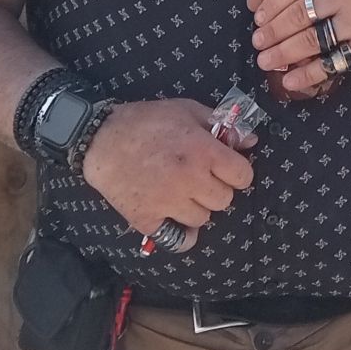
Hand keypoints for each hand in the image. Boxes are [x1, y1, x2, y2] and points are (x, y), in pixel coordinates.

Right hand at [82, 99, 255, 249]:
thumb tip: (250, 141)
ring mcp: (168, 202)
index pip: (243, 177)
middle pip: (224, 200)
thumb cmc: (146, 120)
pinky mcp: (147, 219)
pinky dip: (177, 232)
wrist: (100, 138)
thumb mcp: (187, 110)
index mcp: (204, 152)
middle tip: (201, 178)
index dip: (238, 172)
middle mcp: (190, 180)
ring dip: (196, 207)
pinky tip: (172, 217)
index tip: (227, 169)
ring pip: (202, 218)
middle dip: (216, 188)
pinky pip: (177, 239)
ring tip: (182, 192)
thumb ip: (222, 124)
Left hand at [248, 0, 350, 93]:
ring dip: (284, 53)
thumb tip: (254, 2)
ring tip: (266, 60)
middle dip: (274, 31)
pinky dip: (306, 74)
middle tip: (258, 42)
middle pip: (302, 14)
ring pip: (312, 39)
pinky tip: (290, 80)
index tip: (258, 18)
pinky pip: (329, 63)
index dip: (274, 2)